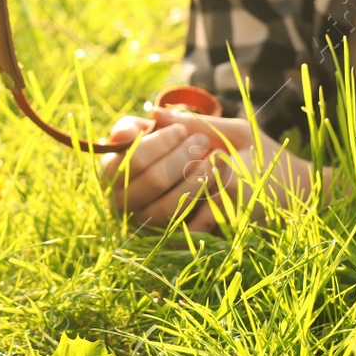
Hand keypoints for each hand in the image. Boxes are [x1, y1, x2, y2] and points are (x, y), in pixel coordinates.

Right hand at [98, 106, 243, 232]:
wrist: (239, 180)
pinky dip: (206, 208)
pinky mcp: (167, 242)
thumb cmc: (204, 146)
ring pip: (166, 207)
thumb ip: (176, 121)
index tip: (182, 130)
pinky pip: (185, 230)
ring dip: (194, 182)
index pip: (130, 158)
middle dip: (180, 160)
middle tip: (203, 143)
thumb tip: (154, 113)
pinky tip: (219, 188)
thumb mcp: (195, 128)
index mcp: (117, 168)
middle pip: (151, 181)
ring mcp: (145, 221)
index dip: (158, 143)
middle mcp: (123, 198)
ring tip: (216, 161)